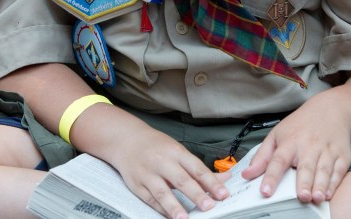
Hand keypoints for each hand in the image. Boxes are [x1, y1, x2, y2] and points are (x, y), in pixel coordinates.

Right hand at [109, 123, 230, 218]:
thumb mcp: (178, 151)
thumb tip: (224, 179)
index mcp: (176, 152)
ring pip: (162, 192)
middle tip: (209, 206)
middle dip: (196, 194)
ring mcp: (148, 173)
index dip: (211, 182)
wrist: (126, 140)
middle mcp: (162, 162)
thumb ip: (199, 168)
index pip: (197, 168)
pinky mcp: (137, 184)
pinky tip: (170, 216)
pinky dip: (160, 209)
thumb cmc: (156, 146)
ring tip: (185, 218)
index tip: (223, 193)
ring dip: (174, 206)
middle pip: (181, 180)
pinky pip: (150, 199)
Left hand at [240, 92, 350, 203]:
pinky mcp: (341, 155)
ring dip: (320, 185)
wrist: (331, 110)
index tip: (265, 191)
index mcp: (289, 142)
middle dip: (304, 182)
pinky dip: (334, 182)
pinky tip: (329, 193)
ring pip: (323, 169)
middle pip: (305, 166)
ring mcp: (327, 150)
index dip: (271, 176)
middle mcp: (309, 146)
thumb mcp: (277, 135)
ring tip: (316, 198)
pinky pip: (339, 171)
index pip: (277, 160)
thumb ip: (262, 157)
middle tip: (302, 197)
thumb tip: (246, 175)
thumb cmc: (300, 126)